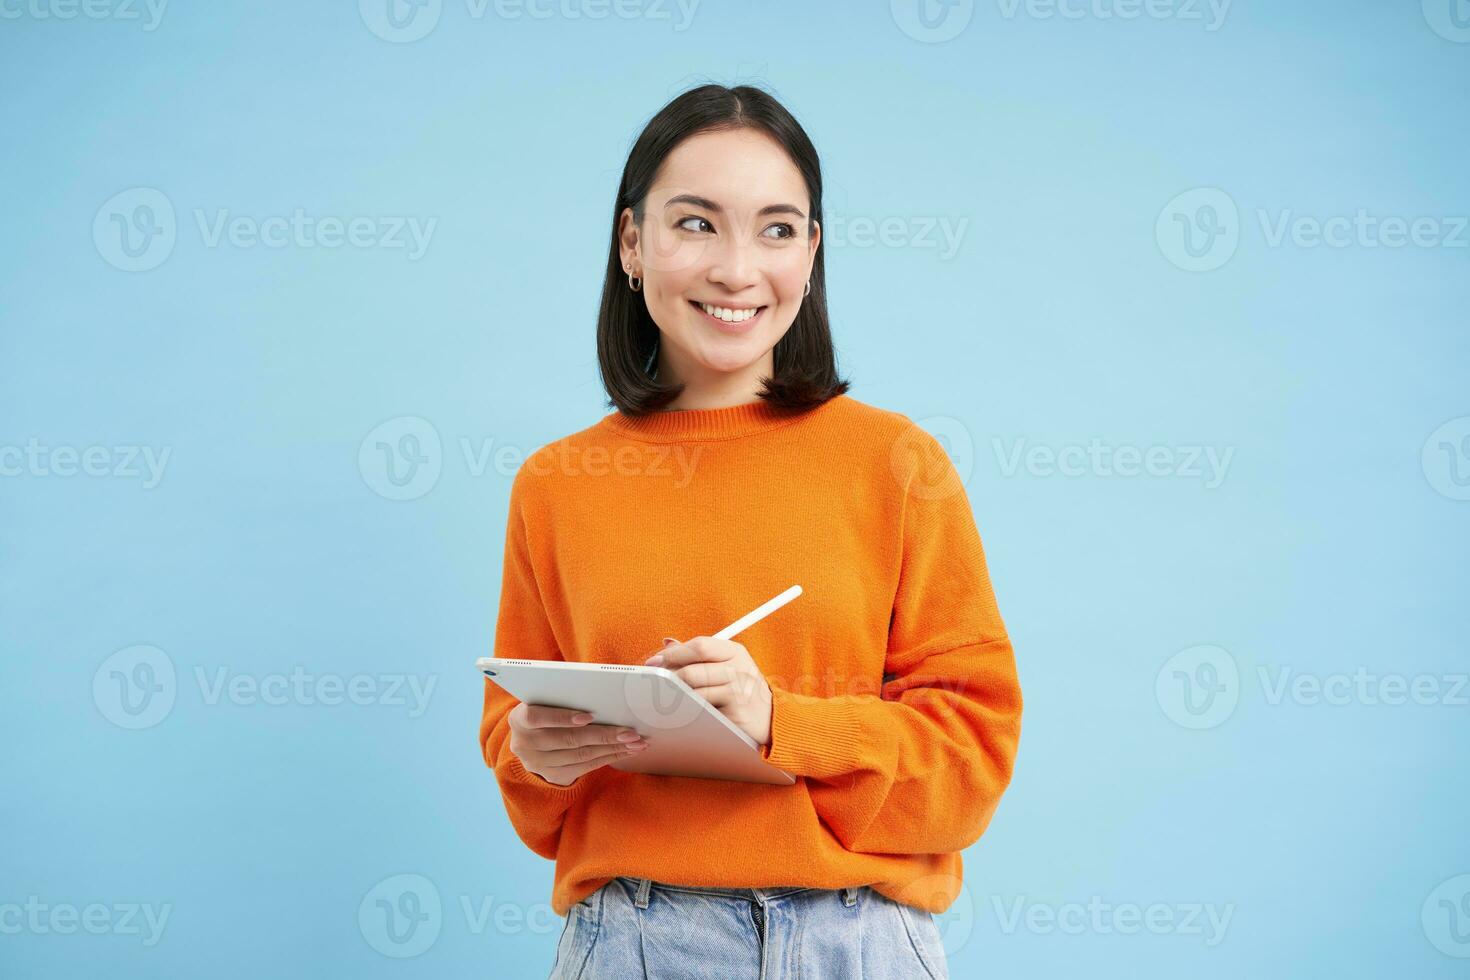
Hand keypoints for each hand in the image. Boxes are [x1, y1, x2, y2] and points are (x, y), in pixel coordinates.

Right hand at [506, 702, 649, 786]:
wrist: (530, 740)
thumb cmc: (545, 709)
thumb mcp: (544, 700)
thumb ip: (563, 696)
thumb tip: (600, 689)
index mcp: (518, 720)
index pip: (537, 717)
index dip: (562, 717)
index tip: (589, 716)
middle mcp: (525, 745)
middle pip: (567, 740)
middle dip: (603, 735)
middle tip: (631, 732)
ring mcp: (538, 764)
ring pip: (580, 756)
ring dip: (612, 748)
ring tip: (636, 742)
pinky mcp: (553, 776)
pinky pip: (585, 767)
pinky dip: (608, 757)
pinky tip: (626, 750)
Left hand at [645, 636, 772, 748]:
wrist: (771, 719)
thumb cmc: (742, 690)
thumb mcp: (726, 665)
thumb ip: (698, 654)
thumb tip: (667, 642)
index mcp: (735, 651)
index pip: (700, 646)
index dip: (673, 653)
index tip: (654, 661)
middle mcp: (739, 668)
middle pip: (694, 668)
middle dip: (668, 674)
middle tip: (652, 681)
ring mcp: (739, 690)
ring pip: (695, 690)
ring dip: (674, 694)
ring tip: (661, 696)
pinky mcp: (735, 712)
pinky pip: (702, 708)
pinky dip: (686, 708)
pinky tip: (677, 709)